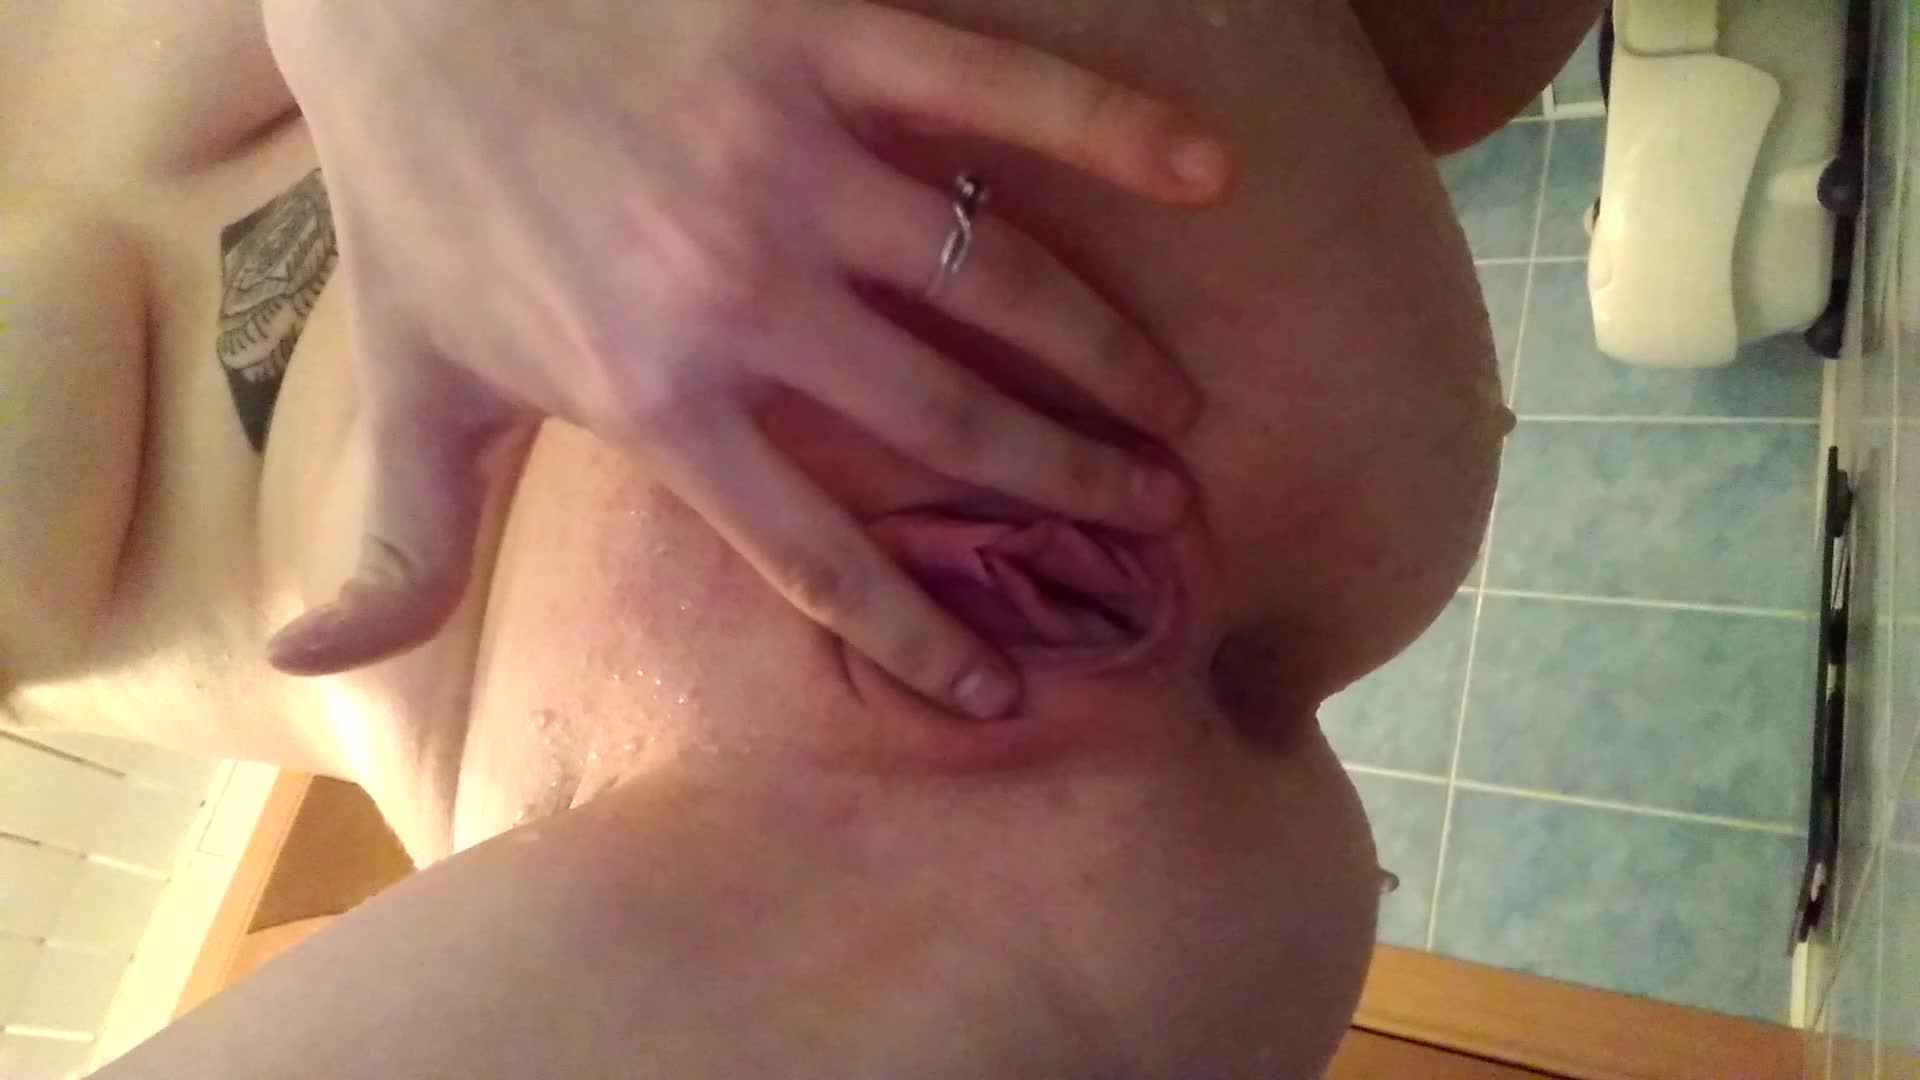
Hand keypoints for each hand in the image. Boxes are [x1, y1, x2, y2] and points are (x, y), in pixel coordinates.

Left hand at [260, 0, 1231, 717]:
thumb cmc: (422, 200)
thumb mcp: (414, 387)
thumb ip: (396, 550)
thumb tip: (310, 667)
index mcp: (656, 400)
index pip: (814, 555)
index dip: (915, 636)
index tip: (998, 690)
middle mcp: (739, 299)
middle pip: (947, 422)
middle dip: (1070, 483)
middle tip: (1156, 515)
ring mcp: (789, 165)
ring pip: (995, 285)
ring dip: (1107, 356)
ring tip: (1176, 410)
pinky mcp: (819, 38)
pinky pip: (994, 91)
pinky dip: (1108, 132)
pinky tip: (1206, 174)